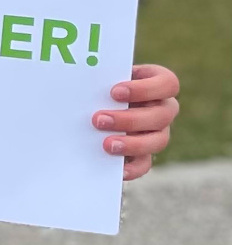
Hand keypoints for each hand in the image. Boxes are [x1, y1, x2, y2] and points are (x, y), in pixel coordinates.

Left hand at [97, 63, 179, 179]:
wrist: (90, 101)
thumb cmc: (97, 81)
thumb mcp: (100, 75)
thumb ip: (98, 77)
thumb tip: (76, 78)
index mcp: (157, 83)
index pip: (168, 83)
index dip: (145, 89)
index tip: (114, 92)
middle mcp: (162, 108)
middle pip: (162, 115)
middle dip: (130, 119)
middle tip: (99, 120)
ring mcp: (157, 131)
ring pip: (159, 140)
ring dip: (132, 143)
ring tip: (106, 144)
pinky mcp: (144, 152)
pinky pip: (146, 163)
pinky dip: (133, 168)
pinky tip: (117, 169)